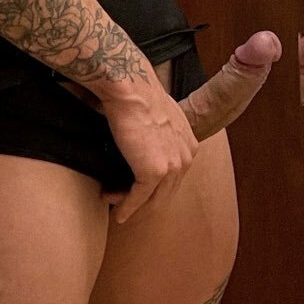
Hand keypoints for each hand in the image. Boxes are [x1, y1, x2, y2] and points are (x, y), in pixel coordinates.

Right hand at [96, 75, 198, 221]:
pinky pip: (138, 198)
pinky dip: (127, 208)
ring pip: (153, 199)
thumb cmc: (139, 96)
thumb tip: (147, 140)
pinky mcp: (154, 173)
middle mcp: (186, 159)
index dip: (155, 188)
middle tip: (125, 204)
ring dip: (132, 206)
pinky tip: (118, 214)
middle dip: (145, 202)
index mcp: (189, 146)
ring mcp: (172, 167)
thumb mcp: (161, 117)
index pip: (174, 177)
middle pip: (166, 192)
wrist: (131, 89)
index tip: (136, 190)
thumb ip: (162, 134)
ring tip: (114, 204)